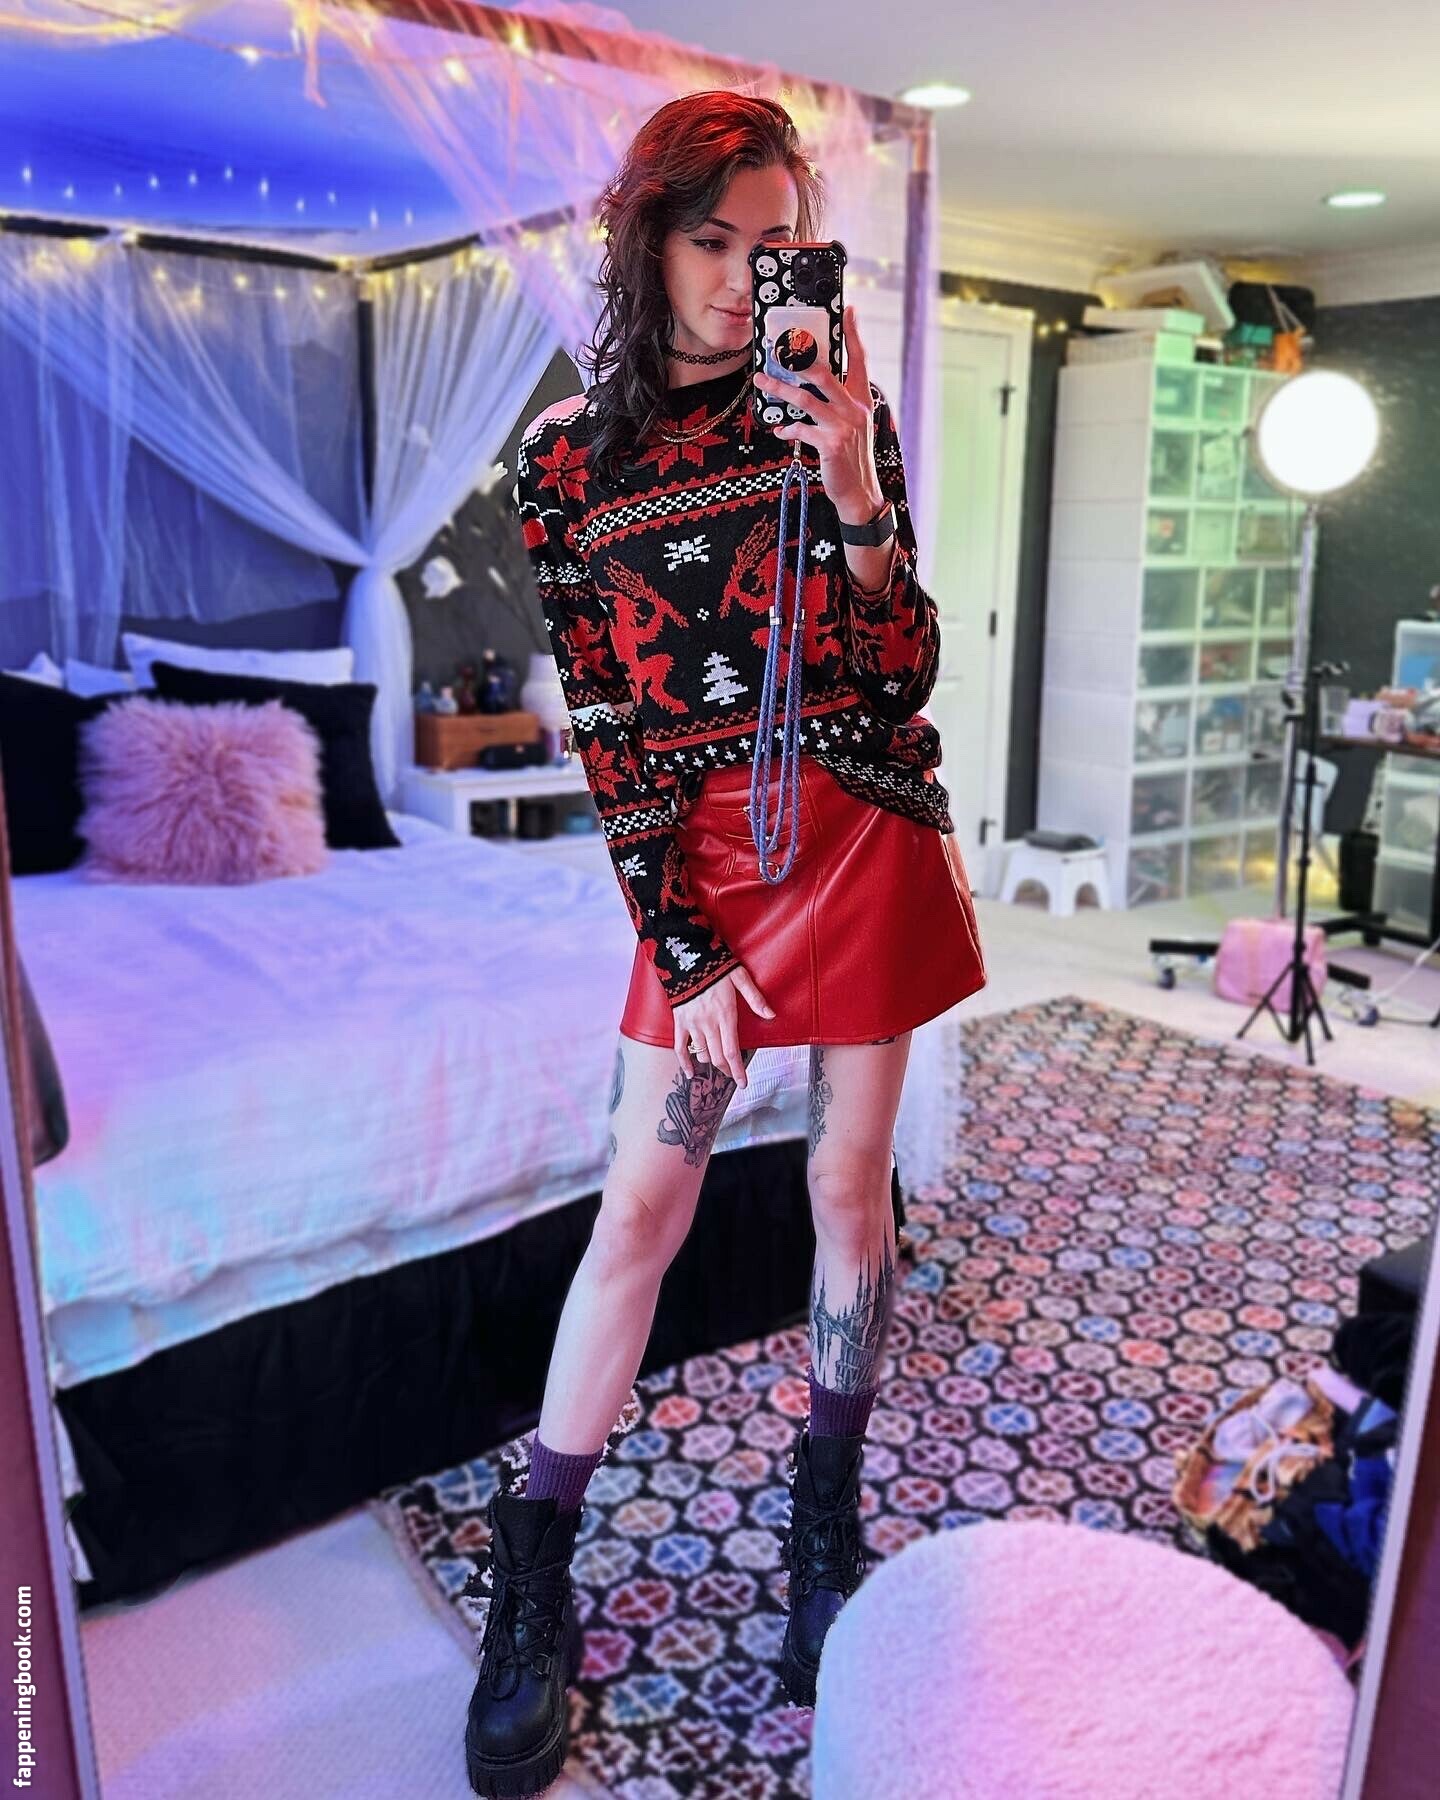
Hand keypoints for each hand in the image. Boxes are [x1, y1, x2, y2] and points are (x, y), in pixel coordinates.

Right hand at [673, 965, 774, 1088]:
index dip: (738, 1070)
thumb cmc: (716, 965)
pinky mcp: (679, 1021)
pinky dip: (684, 1063)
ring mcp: (692, 1024)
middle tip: (734, 1076)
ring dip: (712, 1063)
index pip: (733, 1051)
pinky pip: (680, 1047)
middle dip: (728, 1070)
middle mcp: (709, 1024)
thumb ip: (755, 998)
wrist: (686, 956)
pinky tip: (690, 1074)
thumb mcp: (740, 977)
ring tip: (719, 1065)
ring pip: (703, 1054)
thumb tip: (771, 1016)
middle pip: (719, 1056)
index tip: (743, 1083)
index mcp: (725, 1015)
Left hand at [753, 303, 883, 523]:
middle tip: (779, 348)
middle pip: (824, 374)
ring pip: (805, 399)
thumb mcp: (851, 426)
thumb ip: (837, 405)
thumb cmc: (850, 458)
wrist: (859, 492)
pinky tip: (780, 430)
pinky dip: (787, 429)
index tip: (849, 311)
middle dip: (799, 359)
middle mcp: (854, 409)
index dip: (853, 336)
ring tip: (762, 381)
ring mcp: (843, 427)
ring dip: (779, 389)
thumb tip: (810, 388)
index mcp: (861, 401)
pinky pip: (800, 430)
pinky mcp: (829, 445)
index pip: (859, 361)